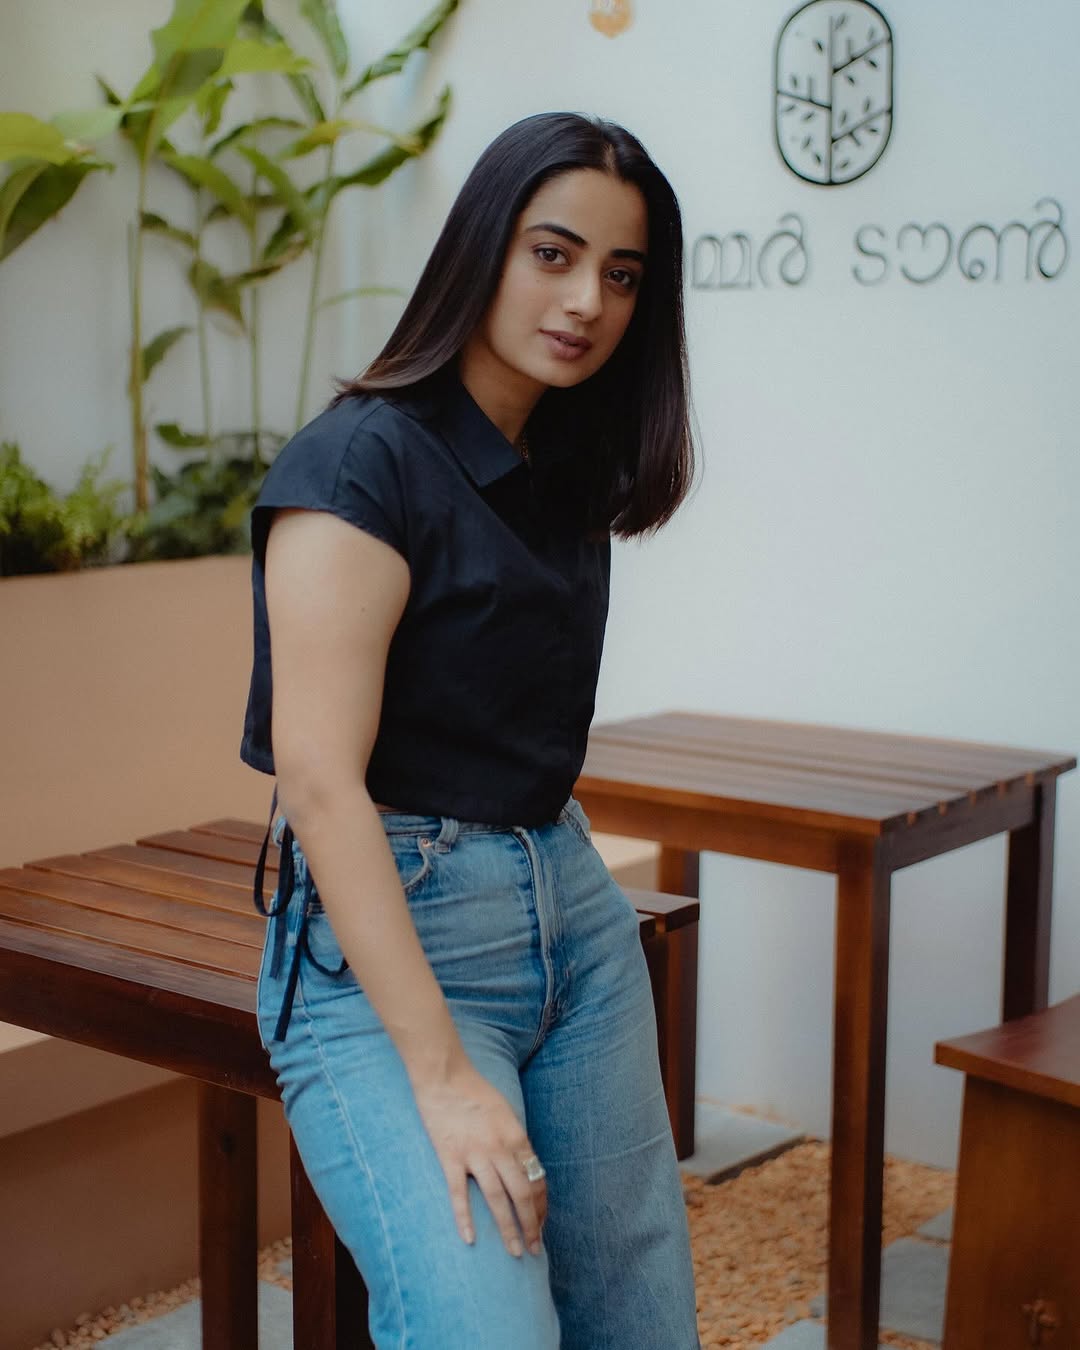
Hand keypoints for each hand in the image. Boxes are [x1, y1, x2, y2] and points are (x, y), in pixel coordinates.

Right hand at [411, 1060, 547, 1256]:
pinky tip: (470, 1240)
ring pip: (497, 1198)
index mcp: (516, 1136)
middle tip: (536, 1248)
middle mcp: (500, 1148)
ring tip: (516, 1252)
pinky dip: (464, 1218)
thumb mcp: (507, 1112)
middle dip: (532, 1224)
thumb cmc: (476, 1091)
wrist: (444, 1075)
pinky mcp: (449, 1156)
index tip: (543, 1223)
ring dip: (509, 1228)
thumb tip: (525, 1168)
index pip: (536, 1178)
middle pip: (522, 1193)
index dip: (542, 1205)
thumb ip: (516, 1140)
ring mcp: (474, 1153)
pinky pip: (458, 1193)